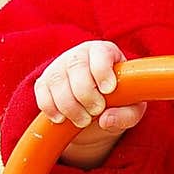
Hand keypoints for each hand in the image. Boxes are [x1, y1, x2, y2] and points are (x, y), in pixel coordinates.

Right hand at [34, 40, 146, 166]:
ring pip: (57, 81)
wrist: (97, 107)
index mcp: (104, 51)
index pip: (100, 53)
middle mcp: (80, 54)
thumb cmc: (119, 102)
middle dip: (86, 94)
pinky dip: (51, 108)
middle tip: (96, 111)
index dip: (102, 71)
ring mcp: (59, 66)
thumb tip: (106, 120)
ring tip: (83, 121)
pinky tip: (62, 119)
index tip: (108, 90)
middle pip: (77, 67)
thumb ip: (127, 115)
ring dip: (69, 106)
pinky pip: (42, 93)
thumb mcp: (131, 109)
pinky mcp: (44, 81)